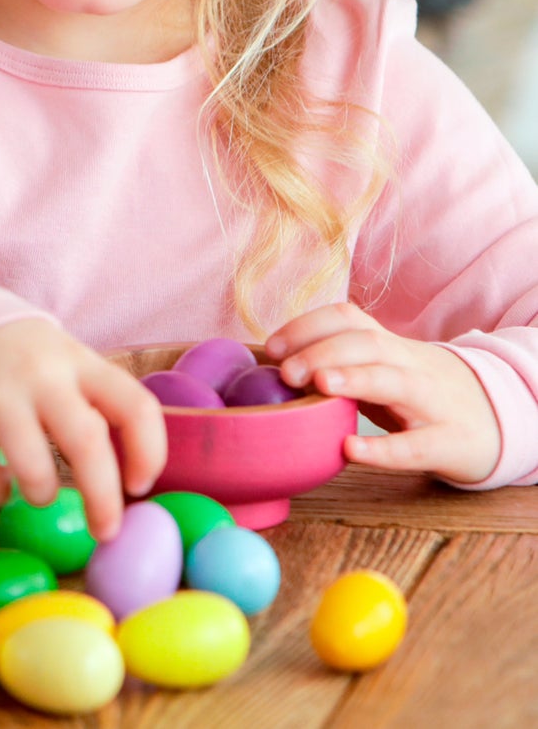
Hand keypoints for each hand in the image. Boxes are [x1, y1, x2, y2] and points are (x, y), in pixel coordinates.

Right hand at [0, 319, 166, 538]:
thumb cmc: (25, 363)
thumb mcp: (67, 365)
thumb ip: (96, 406)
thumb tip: (130, 480)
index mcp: (80, 362)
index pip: (134, 406)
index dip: (149, 453)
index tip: (139, 485)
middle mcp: (41, 374)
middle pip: (86, 442)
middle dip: (102, 499)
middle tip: (105, 531)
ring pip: (32, 468)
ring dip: (42, 494)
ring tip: (38, 491)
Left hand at [267, 303, 499, 484]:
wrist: (497, 420)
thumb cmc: (418, 393)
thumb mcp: (383, 368)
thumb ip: (339, 362)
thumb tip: (274, 366)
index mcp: (388, 345)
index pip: (347, 318)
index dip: (307, 326)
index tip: (271, 346)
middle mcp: (409, 364)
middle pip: (367, 344)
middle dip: (322, 350)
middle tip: (285, 372)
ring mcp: (432, 402)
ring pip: (394, 381)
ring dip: (354, 379)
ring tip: (318, 385)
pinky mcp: (448, 443)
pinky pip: (416, 446)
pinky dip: (383, 448)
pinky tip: (350, 450)